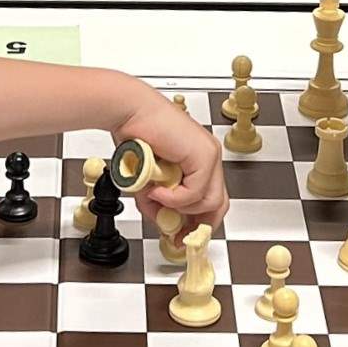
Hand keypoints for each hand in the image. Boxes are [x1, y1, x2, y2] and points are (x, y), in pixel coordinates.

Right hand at [111, 89, 227, 235]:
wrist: (129, 111)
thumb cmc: (134, 134)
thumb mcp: (148, 179)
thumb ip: (158, 202)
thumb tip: (164, 224)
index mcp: (199, 158)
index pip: (211, 198)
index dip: (197, 221)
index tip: (180, 235)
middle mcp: (208, 156)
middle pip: (218, 203)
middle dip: (197, 223)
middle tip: (176, 234)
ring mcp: (209, 155)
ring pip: (210, 201)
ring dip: (180, 207)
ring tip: (157, 197)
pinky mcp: (204, 155)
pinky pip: (196, 192)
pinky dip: (175, 198)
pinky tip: (157, 190)